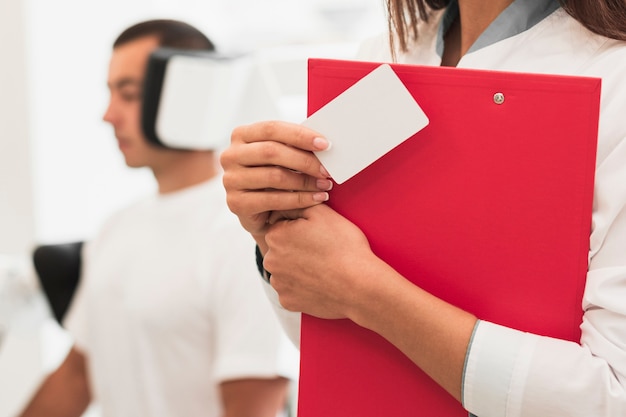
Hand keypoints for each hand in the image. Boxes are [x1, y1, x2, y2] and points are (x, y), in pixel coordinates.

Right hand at [220, 121, 332, 250]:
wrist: (261, 211)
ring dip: (305, 182)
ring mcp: (231, 180)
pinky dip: (299, 199)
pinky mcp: (236, 203)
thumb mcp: (282, 156)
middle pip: (271, 152)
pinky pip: (273, 200)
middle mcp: (230, 155)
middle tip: (327, 170)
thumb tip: (323, 142)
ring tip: (325, 185)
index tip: (325, 145)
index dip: (300, 135)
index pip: (272, 129)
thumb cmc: (275, 177)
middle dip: (305, 161)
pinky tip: (316, 199)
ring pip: (274, 176)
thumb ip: (294, 145)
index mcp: (241, 135)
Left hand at [264, 204, 379, 319]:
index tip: (317, 234)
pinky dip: (303, 287)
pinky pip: (292, 290)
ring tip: (322, 267)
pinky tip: (320, 282)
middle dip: (297, 248)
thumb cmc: (344, 247)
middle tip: (322, 250)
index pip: (282, 225)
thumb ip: (298, 203)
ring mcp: (279, 284)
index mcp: (275, 235)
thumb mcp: (322, 213)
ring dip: (299, 268)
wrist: (360, 284)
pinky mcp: (288, 302)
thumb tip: (286, 201)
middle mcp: (270, 260)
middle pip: (282, 249)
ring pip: (286, 270)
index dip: (302, 227)